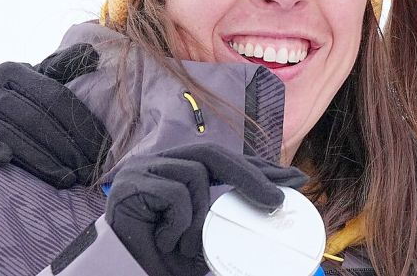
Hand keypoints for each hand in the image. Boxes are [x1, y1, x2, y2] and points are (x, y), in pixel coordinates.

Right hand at [0, 43, 107, 187]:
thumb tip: (93, 52)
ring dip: (39, 159)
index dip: (81, 125)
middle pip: (34, 118)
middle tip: (86, 173)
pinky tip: (6, 160)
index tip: (101, 152)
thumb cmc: (5, 105)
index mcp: (13, 70)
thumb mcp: (29, 85)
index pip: (56, 96)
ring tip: (64, 180)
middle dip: (65, 148)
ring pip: (6, 133)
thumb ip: (59, 71)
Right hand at [105, 142, 307, 275]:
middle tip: (278, 202)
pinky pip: (175, 195)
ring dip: (201, 216)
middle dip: (252, 175)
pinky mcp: (129, 185)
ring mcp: (142, 170)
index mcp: (179, 169)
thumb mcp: (205, 236)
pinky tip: (167, 240)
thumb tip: (276, 204)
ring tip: (190, 246)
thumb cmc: (162, 258)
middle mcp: (161, 162)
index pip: (225, 159)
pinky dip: (179, 223)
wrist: (121, 274)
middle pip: (215, 154)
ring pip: (195, 175)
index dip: (260, 166)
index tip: (294, 179)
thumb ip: (228, 217)